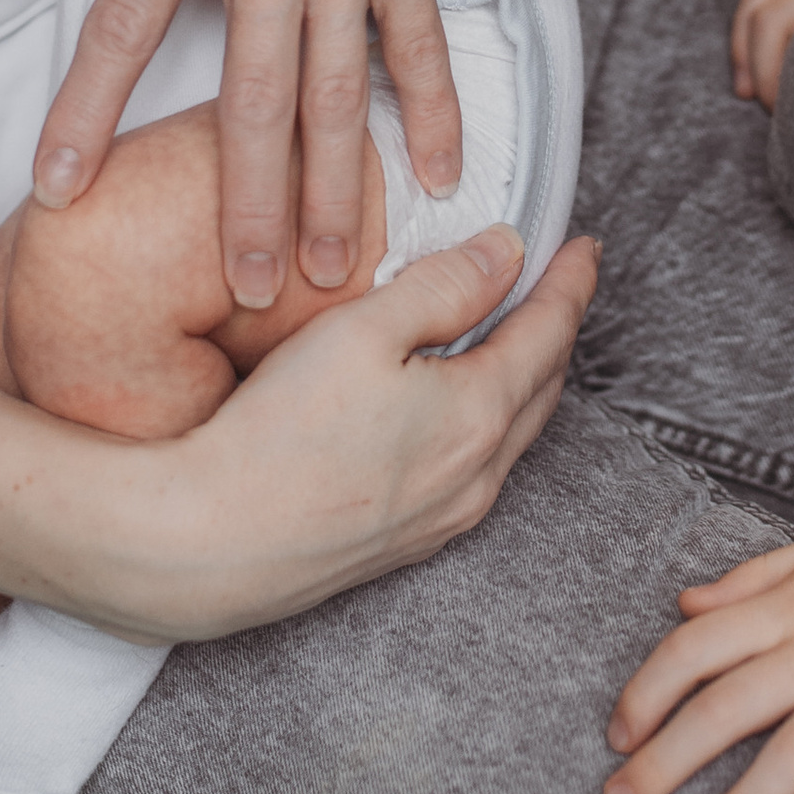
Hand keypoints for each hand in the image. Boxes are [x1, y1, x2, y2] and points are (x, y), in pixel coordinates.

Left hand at [4, 0, 530, 305]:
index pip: (120, 25)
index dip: (84, 112)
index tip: (57, 189)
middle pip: (247, 99)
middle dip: (245, 207)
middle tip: (241, 296)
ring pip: (336, 96)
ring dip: (336, 193)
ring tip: (332, 274)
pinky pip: (419, 46)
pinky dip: (430, 113)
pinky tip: (437, 179)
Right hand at [108, 228, 591, 635]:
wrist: (209, 546)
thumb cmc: (279, 435)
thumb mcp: (362, 330)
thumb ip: (443, 285)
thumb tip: (507, 253)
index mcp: (478, 415)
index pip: (550, 333)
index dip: (570, 283)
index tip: (585, 247)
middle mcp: (476, 476)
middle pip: (542, 387)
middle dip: (556, 330)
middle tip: (556, 285)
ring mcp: (443, 518)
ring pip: (510, 436)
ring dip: (523, 380)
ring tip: (513, 338)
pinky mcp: (405, 545)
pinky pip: (474, 472)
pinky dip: (486, 424)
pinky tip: (455, 412)